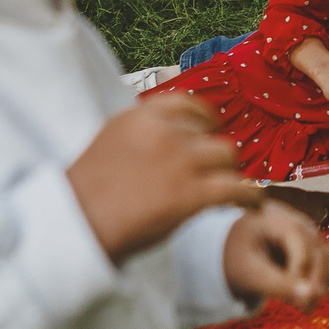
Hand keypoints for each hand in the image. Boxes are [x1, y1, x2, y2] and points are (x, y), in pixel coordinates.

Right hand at [66, 96, 257, 264]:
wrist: (76, 226)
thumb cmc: (87, 194)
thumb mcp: (112, 141)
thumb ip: (144, 133)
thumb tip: (175, 136)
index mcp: (141, 115)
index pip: (187, 103)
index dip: (204, 119)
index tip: (209, 131)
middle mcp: (164, 131)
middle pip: (210, 132)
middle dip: (214, 151)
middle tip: (217, 169)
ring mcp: (180, 160)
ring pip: (228, 156)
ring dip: (230, 172)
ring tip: (233, 189)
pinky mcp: (192, 193)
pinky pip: (236, 188)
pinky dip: (249, 197)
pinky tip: (252, 206)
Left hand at [222, 200, 328, 309]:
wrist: (234, 251)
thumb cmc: (238, 259)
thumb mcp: (250, 273)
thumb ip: (278, 284)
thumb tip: (312, 297)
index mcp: (276, 219)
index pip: (300, 242)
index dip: (300, 271)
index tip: (293, 300)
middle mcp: (298, 220)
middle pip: (318, 251)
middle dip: (314, 282)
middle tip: (305, 310)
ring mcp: (309, 233)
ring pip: (328, 259)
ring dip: (322, 285)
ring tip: (305, 307)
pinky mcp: (315, 247)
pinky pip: (328, 265)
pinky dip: (322, 283)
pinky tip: (307, 299)